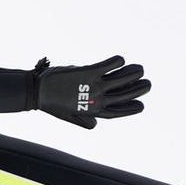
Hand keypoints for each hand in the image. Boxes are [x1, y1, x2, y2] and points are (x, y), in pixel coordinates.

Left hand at [33, 55, 150, 128]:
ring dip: (134, 73)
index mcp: (93, 112)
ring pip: (122, 79)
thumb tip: (95, 125)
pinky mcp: (88, 72)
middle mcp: (97, 100)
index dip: (131, 109)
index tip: (142, 105)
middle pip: (125, 95)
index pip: (119, 112)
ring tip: (140, 68)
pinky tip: (121, 59)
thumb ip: (84, 120)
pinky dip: (118, 61)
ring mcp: (94, 86)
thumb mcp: (70, 116)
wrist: (38, 91)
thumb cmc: (52, 103)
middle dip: (139, 89)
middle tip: (148, 83)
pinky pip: (110, 65)